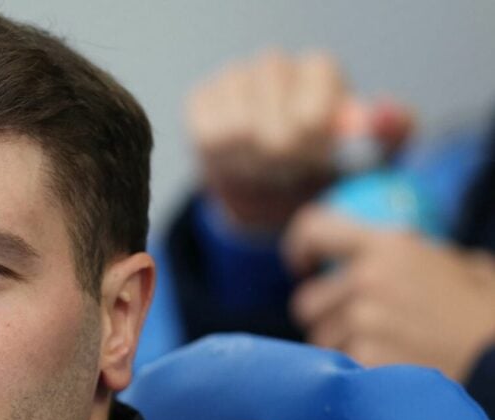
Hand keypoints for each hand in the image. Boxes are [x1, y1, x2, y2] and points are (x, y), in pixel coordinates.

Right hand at [187, 50, 412, 229]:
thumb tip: (383, 115)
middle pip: (273, 124)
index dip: (312, 148)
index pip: (313, 110)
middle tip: (289, 170)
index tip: (316, 161)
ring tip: (266, 167)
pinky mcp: (200, 99)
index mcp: (319, 69)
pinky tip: (238, 161)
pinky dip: (224, 159)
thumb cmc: (322, 165)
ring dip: (253, 162)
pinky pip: (209, 136)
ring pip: (238, 131)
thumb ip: (392, 133)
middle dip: (282, 161)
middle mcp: (275, 64)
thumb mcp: (372, 157)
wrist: (269, 183)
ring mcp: (233, 78)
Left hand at [283, 207, 494, 381]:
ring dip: (342, 349)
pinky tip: (391, 375)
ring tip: (388, 354)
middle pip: (307, 303)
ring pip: (321, 341)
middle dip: (326, 317)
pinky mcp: (365, 360)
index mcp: (388, 246)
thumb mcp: (458, 265)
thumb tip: (378, 260)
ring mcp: (363, 322)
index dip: (301, 246)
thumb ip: (412, 259)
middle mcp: (367, 280)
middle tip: (358, 328)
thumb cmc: (488, 313)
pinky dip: (358, 375)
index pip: (315, 230)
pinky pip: (340, 369)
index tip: (303, 265)